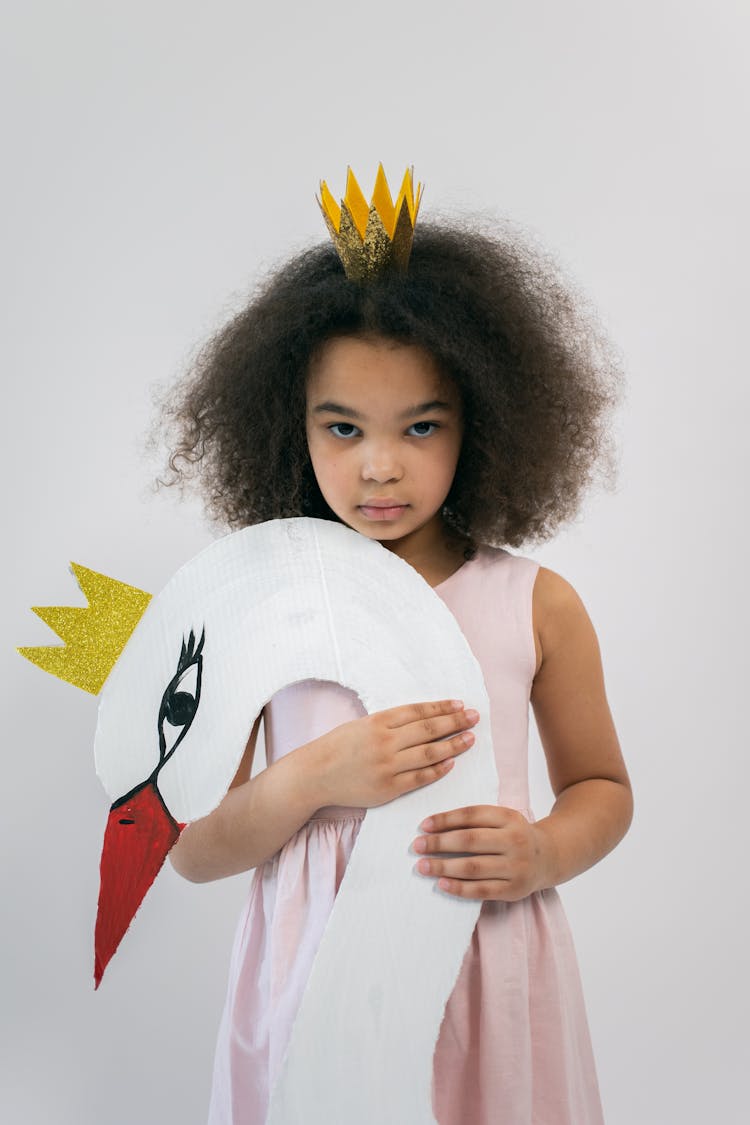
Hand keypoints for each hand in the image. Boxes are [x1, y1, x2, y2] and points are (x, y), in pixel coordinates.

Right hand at [307, 701, 478, 809]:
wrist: (315, 774)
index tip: (460, 705)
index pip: (418, 711)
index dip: (442, 707)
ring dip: (453, 745)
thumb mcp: (361, 725)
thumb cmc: (337, 747)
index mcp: (378, 722)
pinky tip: (452, 762)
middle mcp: (385, 741)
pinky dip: (438, 769)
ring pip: (429, 752)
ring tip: (470, 738)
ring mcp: (387, 765)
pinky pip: (420, 777)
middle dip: (455, 722)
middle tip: (475, 717)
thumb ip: (388, 723)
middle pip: (429, 729)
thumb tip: (422, 718)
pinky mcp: (388, 788)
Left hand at [411, 805, 549, 900]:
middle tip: (416, 846)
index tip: (423, 825)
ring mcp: (516, 866)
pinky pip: (481, 890)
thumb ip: (475, 820)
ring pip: (473, 867)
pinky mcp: (514, 890)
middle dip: (439, 844)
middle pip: (470, 841)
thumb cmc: (513, 835)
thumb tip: (433, 827)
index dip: (445, 819)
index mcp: (509, 817)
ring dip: (443, 867)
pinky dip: (459, 888)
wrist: (549, 857)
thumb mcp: (502, 819)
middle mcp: (515, 840)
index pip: (472, 815)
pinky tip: (441, 884)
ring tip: (422, 866)